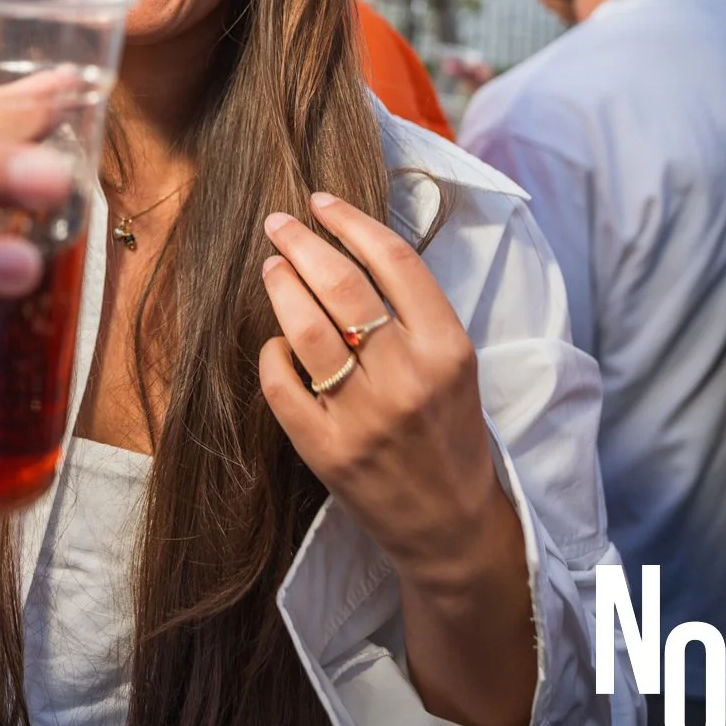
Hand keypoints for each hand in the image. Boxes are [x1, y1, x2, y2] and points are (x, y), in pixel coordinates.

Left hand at [258, 191, 508, 580]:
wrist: (452, 525)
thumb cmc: (450, 433)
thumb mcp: (455, 367)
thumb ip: (414, 314)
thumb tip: (349, 247)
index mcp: (448, 350)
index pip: (394, 261)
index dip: (351, 221)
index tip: (322, 200)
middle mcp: (407, 378)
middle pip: (342, 286)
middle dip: (301, 242)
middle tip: (277, 222)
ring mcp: (364, 417)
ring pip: (305, 329)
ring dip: (281, 286)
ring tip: (271, 266)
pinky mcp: (327, 451)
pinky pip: (280, 384)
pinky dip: (272, 355)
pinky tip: (276, 343)